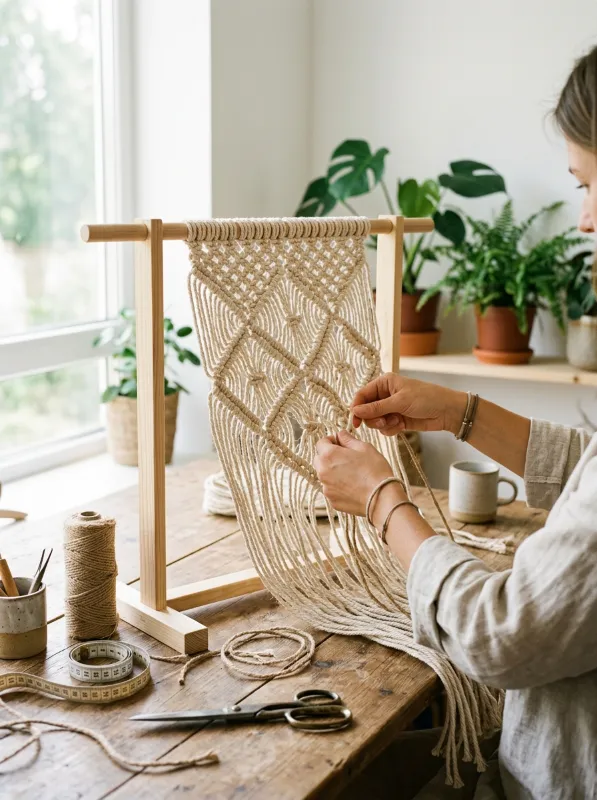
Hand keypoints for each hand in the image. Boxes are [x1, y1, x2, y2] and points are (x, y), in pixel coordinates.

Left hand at [313, 430, 395, 516]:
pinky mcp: (332, 500)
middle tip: (346, 458)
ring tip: (352, 473)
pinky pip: (331, 489)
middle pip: (319, 459)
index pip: (321, 443)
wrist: (381, 498)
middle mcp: (322, 472)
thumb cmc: (374, 470)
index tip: (340, 443)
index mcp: (328, 455)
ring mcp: (326, 488)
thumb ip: (348, 439)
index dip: (331, 441)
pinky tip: (353, 486)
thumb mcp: (364, 448)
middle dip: (329, 456)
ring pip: (325, 475)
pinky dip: (338, 486)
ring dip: (333, 471)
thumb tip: (340, 434)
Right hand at [351, 374, 466, 436]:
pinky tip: (402, 426)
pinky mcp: (397, 420)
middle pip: (366, 410)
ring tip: (396, 423)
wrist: (447, 412)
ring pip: (374, 421)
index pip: (362, 395)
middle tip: (384, 421)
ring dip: (383, 425)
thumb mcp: (399, 402)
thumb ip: (376, 408)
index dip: (357, 408)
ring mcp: (391, 408)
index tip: (355, 421)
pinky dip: (390, 429)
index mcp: (384, 383)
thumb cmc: (426, 398)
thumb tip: (355, 411)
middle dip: (373, 418)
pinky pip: (384, 428)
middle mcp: (385, 395)